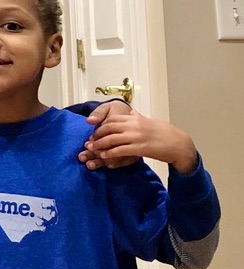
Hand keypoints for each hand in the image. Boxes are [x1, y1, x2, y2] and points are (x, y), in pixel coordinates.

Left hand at [79, 106, 197, 173]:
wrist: (179, 144)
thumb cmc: (164, 133)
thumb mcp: (149, 122)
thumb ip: (138, 117)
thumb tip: (132, 112)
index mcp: (135, 118)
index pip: (112, 119)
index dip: (101, 126)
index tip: (94, 132)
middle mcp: (134, 125)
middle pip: (108, 128)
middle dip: (97, 135)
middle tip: (89, 142)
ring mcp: (136, 136)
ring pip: (111, 139)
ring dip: (99, 145)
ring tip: (92, 150)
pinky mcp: (139, 148)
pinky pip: (120, 150)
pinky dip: (110, 153)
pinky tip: (104, 157)